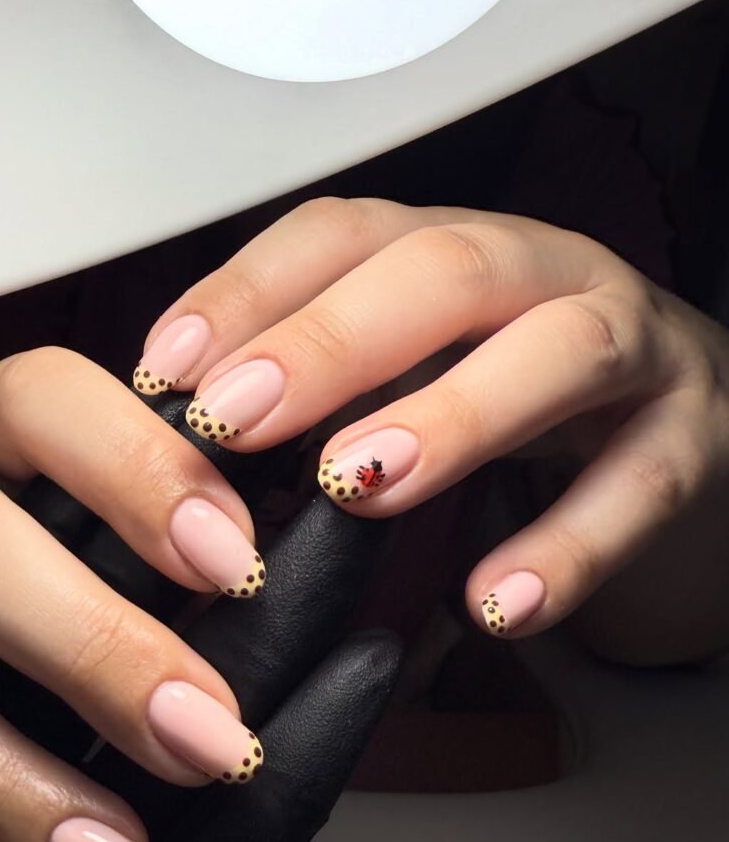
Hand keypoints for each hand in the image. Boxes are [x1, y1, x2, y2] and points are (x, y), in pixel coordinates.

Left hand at [135, 198, 728, 661]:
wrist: (671, 430)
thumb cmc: (510, 401)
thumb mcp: (410, 373)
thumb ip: (325, 396)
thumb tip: (189, 449)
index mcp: (453, 251)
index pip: (343, 236)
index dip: (248, 294)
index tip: (165, 372)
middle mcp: (544, 275)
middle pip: (442, 271)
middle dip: (327, 345)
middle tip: (231, 421)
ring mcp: (635, 348)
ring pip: (559, 353)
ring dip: (451, 418)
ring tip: (359, 488)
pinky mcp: (696, 438)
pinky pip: (644, 487)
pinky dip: (567, 548)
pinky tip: (493, 605)